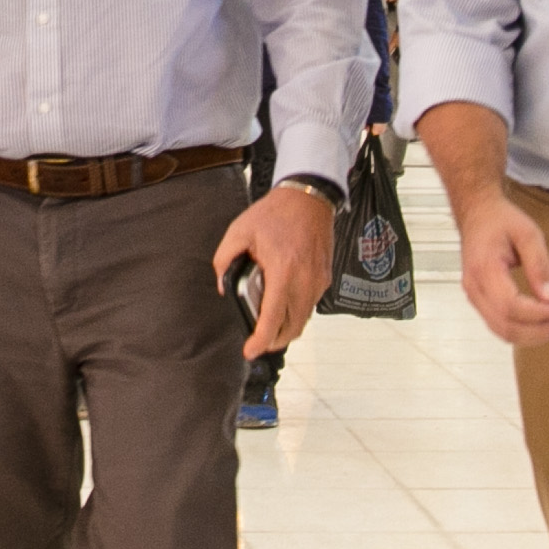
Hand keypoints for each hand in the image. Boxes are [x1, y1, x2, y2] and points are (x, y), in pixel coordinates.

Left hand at [213, 181, 336, 358]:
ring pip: (304, 319)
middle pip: (292, 327)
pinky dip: (297, 313)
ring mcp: (318, 280)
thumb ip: (225, 260)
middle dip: (274, 341)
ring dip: (286, 329)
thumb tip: (223, 286)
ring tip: (268, 328)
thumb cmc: (275, 212)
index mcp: (283, 270)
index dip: (261, 340)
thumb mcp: (239, 231)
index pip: (273, 317)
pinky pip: (311, 305)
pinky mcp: (325, 277)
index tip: (250, 351)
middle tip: (257, 343)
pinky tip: (283, 306)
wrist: (309, 197)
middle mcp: (305, 280)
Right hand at [452, 192, 548, 345]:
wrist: (476, 213)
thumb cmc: (500, 220)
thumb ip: (540, 265)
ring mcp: (473, 295)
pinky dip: (521, 331)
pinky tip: (539, 323)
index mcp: (485, 268)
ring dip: (531, 335)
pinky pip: (498, 325)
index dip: (537, 315)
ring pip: (501, 331)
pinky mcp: (478, 299)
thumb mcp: (528, 233)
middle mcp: (474, 286)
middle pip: (505, 325)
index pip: (510, 306)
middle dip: (538, 331)